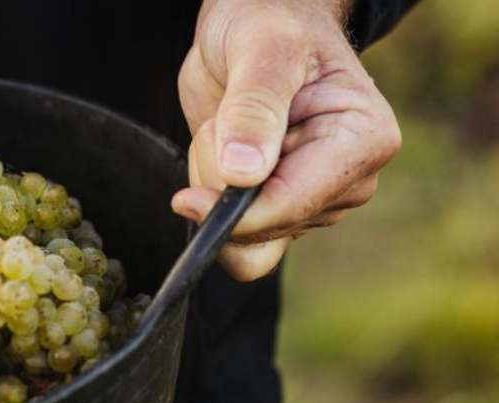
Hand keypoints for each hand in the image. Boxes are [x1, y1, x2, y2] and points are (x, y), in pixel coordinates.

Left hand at [175, 0, 401, 280]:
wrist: (254, 23)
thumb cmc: (270, 22)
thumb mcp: (262, 48)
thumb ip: (253, 109)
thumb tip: (243, 175)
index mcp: (364, 140)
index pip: (294, 203)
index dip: (236, 212)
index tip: (187, 200)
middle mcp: (348, 178)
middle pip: (267, 225)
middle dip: (223, 180)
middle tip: (228, 117)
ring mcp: (314, 196)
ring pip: (244, 232)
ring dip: (214, 179)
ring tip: (231, 122)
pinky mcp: (280, 204)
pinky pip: (233, 230)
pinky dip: (211, 193)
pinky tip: (222, 149)